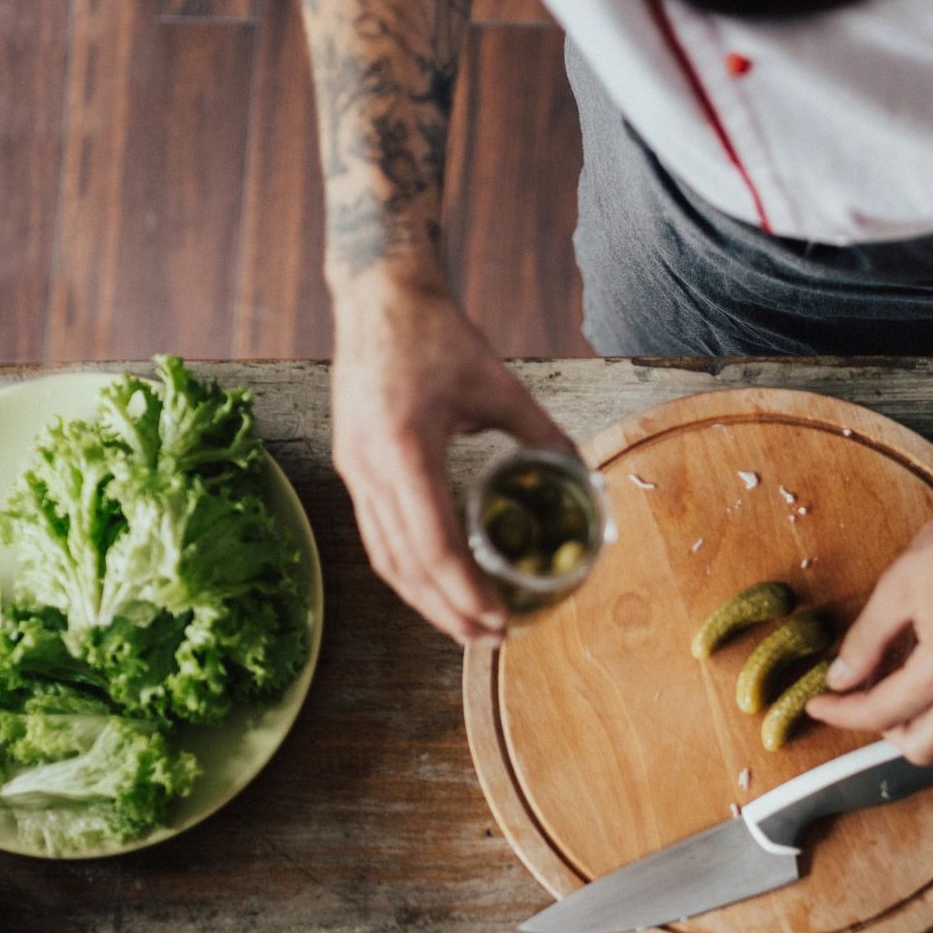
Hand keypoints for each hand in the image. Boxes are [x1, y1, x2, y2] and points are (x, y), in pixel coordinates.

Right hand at [332, 277, 575, 641]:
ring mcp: (353, 468)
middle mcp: (369, 466)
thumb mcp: (500, 385)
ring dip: (424, 599)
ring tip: (465, 623)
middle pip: (404, 566)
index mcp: (406, 448)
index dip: (464, 591)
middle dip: (447, 611)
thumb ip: (542, 434)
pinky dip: (408, 568)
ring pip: (384, 557)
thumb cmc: (437, 334)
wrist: (378, 294)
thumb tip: (582, 477)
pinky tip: (438, 582)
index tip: (498, 620)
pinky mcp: (351, 465)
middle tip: (489, 638)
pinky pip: (376, 533)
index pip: (433, 545)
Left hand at [806, 488, 932, 762]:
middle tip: (859, 698)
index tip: (821, 703)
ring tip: (894, 670)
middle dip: (884, 730)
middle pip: (924, 746)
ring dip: (917, 710)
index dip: (842, 713)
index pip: (884, 714)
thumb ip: (866, 641)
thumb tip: (842, 678)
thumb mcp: (899, 584)